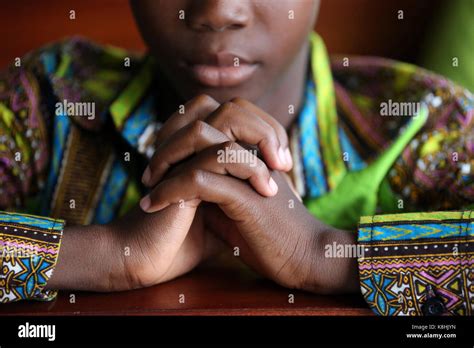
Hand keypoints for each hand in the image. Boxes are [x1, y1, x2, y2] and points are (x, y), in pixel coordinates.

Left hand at [140, 96, 358, 293]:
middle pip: (210, 110)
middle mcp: (253, 150)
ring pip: (202, 137)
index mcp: (253, 147)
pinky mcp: (246, 196)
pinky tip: (154, 205)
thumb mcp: (236, 204)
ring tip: (148, 184)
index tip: (161, 160)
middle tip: (151, 168)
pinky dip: (169, 190)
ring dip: (166, 158)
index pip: (215, 113)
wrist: (304, 259)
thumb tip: (181, 177)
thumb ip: (214, 184)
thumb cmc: (271, 234)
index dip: (181, 129)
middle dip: (171, 136)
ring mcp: (251, 169)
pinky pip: (199, 179)